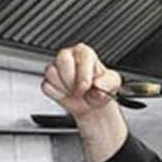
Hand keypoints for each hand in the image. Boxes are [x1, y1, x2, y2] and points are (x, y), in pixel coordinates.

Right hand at [42, 43, 127, 161]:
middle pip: (62, 61)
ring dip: (66, 88)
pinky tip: (67, 96)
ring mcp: (58, 68)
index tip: (87, 87)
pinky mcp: (48, 81)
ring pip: (53, 74)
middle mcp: (70, 58)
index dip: (83, 72)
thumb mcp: (114, 86)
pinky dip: (57, 94)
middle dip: (74, 81)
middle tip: (82, 91)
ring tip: (76, 94)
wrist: (94, 108)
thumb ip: (107, 84)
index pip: (81, 53)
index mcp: (87, 54)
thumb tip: (97, 88)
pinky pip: (47, 86)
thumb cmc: (104, 94)